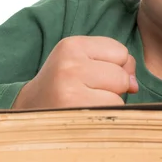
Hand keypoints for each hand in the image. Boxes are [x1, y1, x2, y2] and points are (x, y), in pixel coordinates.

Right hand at [12, 36, 138, 109]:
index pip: (121, 51)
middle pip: (122, 74)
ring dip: (110, 103)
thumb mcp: (82, 63)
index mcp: (71, 46)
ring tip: (85, 103)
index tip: (92, 76)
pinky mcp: (76, 111)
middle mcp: (70, 64)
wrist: (28, 112)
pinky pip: (113, 111)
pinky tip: (86, 114)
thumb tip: (133, 85)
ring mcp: (71, 88)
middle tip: (86, 92)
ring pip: (119, 95)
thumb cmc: (62, 87)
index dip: (114, 67)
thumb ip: (115, 64)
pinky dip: (106, 116)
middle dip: (113, 87)